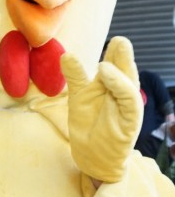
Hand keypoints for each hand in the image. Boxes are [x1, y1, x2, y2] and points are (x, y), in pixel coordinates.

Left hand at [61, 36, 141, 183]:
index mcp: (112, 83)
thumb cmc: (88, 125)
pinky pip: (128, 99)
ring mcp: (128, 104)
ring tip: (105, 63)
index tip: (113, 39)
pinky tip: (106, 76)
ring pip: (128, 82)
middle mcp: (123, 90)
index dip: (115, 52)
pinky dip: (119, 86)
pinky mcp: (130, 119)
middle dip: (123, 56)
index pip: (116, 63)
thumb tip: (66, 54)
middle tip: (119, 40)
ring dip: (120, 70)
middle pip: (125, 69)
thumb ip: (76, 76)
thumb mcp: (79, 97)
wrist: (91, 156)